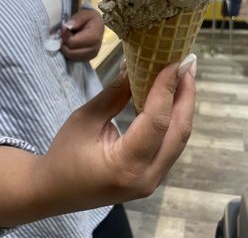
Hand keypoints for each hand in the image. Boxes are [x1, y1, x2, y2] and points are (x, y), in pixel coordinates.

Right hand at [32, 60, 195, 218]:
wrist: (55, 191)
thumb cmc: (64, 154)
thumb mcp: (86, 118)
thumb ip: (116, 94)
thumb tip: (138, 66)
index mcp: (126, 165)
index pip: (157, 121)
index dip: (168, 88)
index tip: (175, 61)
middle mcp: (147, 177)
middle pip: (179, 131)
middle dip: (187, 95)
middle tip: (187, 64)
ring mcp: (153, 180)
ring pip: (179, 138)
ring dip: (184, 105)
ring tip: (184, 76)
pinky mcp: (153, 175)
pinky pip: (171, 143)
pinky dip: (175, 118)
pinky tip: (174, 98)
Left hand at [61, 10, 103, 61]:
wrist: (98, 25)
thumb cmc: (90, 19)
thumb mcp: (85, 14)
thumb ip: (77, 19)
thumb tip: (68, 26)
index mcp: (94, 37)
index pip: (72, 42)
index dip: (64, 36)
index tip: (64, 28)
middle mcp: (94, 49)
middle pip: (71, 52)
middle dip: (64, 44)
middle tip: (63, 35)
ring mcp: (91, 55)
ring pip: (71, 57)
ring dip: (66, 49)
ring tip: (67, 39)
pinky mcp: (89, 58)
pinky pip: (74, 59)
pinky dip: (69, 53)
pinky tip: (70, 45)